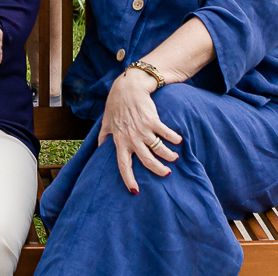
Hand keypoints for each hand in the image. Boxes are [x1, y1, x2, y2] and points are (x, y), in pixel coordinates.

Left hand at [98, 69, 182, 194]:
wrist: (128, 86)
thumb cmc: (117, 103)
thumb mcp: (106, 121)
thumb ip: (104, 136)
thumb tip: (98, 148)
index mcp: (119, 141)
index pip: (123, 165)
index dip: (128, 179)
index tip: (135, 191)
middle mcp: (131, 138)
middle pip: (146, 161)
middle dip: (158, 170)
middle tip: (166, 173)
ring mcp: (142, 129)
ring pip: (159, 150)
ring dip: (169, 156)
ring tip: (174, 158)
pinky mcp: (152, 120)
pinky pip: (166, 134)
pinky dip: (174, 139)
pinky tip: (178, 141)